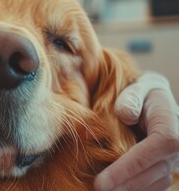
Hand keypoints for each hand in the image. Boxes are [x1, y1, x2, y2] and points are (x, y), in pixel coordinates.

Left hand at [94, 72, 178, 190]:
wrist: (155, 101)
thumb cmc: (143, 93)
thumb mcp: (139, 86)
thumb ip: (132, 97)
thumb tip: (126, 115)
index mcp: (172, 127)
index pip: (151, 151)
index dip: (125, 168)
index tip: (101, 181)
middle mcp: (178, 149)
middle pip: (151, 173)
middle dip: (122, 185)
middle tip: (96, 189)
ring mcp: (174, 162)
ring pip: (152, 184)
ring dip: (127, 190)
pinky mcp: (166, 171)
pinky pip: (152, 185)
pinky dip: (133, 189)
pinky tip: (114, 189)